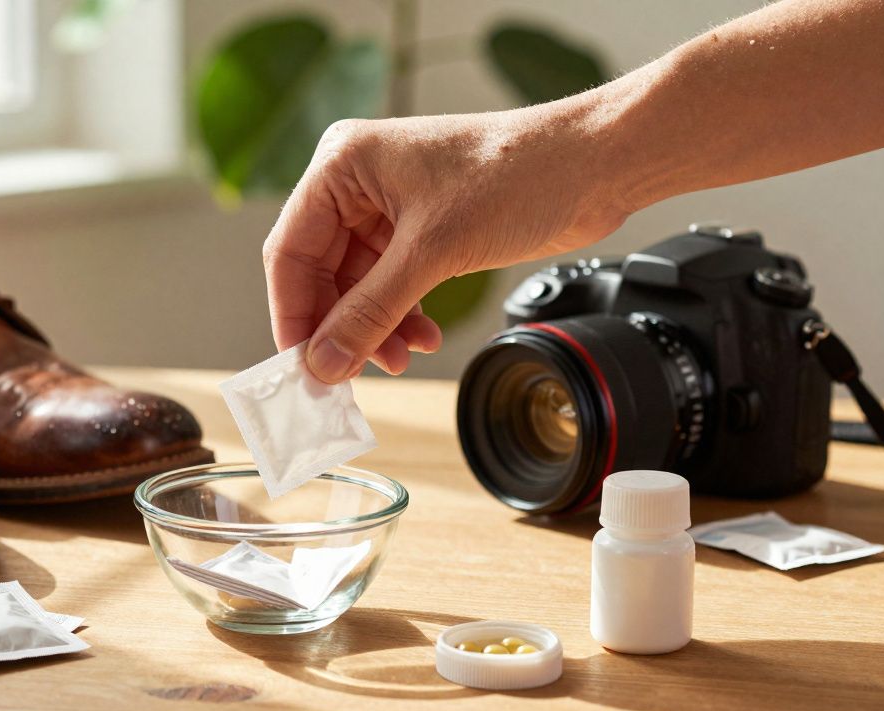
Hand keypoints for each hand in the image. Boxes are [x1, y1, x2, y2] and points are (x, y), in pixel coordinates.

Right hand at [262, 106, 632, 382]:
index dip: (293, 314)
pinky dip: (402, 316)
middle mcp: (357, 181)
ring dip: (376, 328)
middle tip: (348, 375)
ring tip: (399, 358)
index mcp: (342, 164)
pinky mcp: (421, 228)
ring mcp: (388, 205)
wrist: (593, 165)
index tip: (302, 366)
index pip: (290, 251)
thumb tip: (323, 363)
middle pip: (321, 273)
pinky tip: (421, 338)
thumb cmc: (518, 174)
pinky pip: (390, 284)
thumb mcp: (432, 253)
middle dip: (342, 327)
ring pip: (358, 285)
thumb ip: (370, 313)